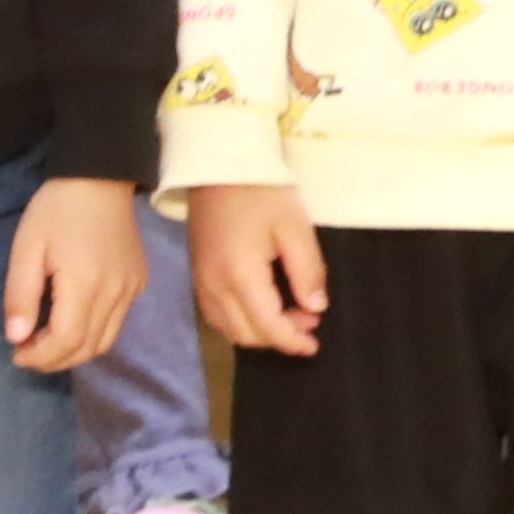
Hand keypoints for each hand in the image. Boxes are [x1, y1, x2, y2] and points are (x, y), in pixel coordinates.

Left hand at [5, 176, 148, 375]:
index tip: (16, 353)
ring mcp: (132, 288)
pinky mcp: (139, 281)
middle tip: (28, 352)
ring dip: (76, 351)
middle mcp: (116, 292)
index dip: (40, 357)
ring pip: (107, 340)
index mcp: (85, 282)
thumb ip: (20, 296)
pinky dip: (93, 333)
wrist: (100, 178)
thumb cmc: (56, 211)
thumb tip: (17, 338)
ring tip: (48, 343)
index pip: (66, 340)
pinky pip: (118, 321)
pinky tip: (73, 319)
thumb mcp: (26, 249)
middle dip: (55, 360)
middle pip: (88, 347)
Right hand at [188, 180, 328, 356]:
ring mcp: (201, 283)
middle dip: (279, 337)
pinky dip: (241, 321)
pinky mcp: (197, 275)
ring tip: (292, 314)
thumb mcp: (296, 228)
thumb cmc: (262, 192)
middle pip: (247, 334)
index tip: (314, 346)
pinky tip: (263, 307)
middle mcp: (214, 287)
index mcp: (240, 276)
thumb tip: (316, 308)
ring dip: (260, 331)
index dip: (293, 342)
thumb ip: (308, 271)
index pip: (268, 327)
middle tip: (309, 322)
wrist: (219, 167)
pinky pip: (217, 315)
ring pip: (229, 329)